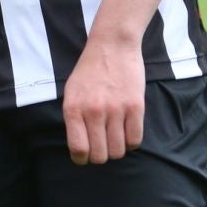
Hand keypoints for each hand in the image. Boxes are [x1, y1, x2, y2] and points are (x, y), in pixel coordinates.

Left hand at [62, 39, 144, 164]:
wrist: (112, 47)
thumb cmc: (89, 71)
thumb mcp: (71, 93)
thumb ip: (74, 118)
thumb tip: (80, 147)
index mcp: (74, 109)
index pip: (78, 149)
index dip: (81, 159)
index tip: (84, 157)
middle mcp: (94, 111)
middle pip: (100, 155)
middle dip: (100, 156)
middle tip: (101, 147)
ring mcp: (116, 110)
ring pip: (119, 150)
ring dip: (117, 150)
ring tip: (114, 139)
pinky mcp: (136, 107)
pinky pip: (136, 140)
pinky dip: (132, 142)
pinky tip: (127, 133)